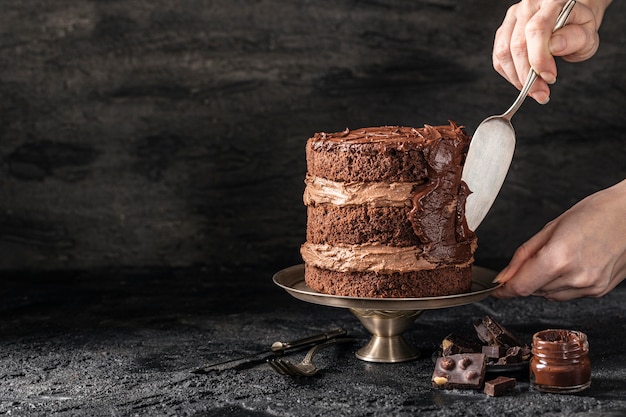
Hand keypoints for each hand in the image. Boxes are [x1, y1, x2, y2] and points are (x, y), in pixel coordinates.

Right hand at [492, 0, 610, 103]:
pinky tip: (523, 81)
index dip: (539, 58)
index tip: (549, 77)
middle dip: (528, 75)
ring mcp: (513, 18)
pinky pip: (498, 57)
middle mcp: (529, 7)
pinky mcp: (504, 31)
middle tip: (541, 92)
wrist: (570, 20)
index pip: (537, 29)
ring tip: (533, 90)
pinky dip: (509, 74)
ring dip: (517, 78)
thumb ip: (575, 38)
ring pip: (504, 53)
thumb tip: (554, 46)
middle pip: (517, 44)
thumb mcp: (588, 33)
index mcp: (552, 2)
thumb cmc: (579, 27)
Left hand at [492, 179, 625, 300]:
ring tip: (558, 257)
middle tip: (534, 258)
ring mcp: (590, 287)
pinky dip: (561, 284)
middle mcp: (575, 278)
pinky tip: (572, 264)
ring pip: (550, 295)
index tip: (495, 289)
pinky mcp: (599, 291)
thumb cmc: (594, 212)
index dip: (504, 290)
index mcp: (558, 258)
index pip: (521, 287)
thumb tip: (504, 276)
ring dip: (543, 282)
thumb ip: (524, 255)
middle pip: (534, 291)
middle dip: (525, 279)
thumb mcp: (550, 228)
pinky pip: (568, 294)